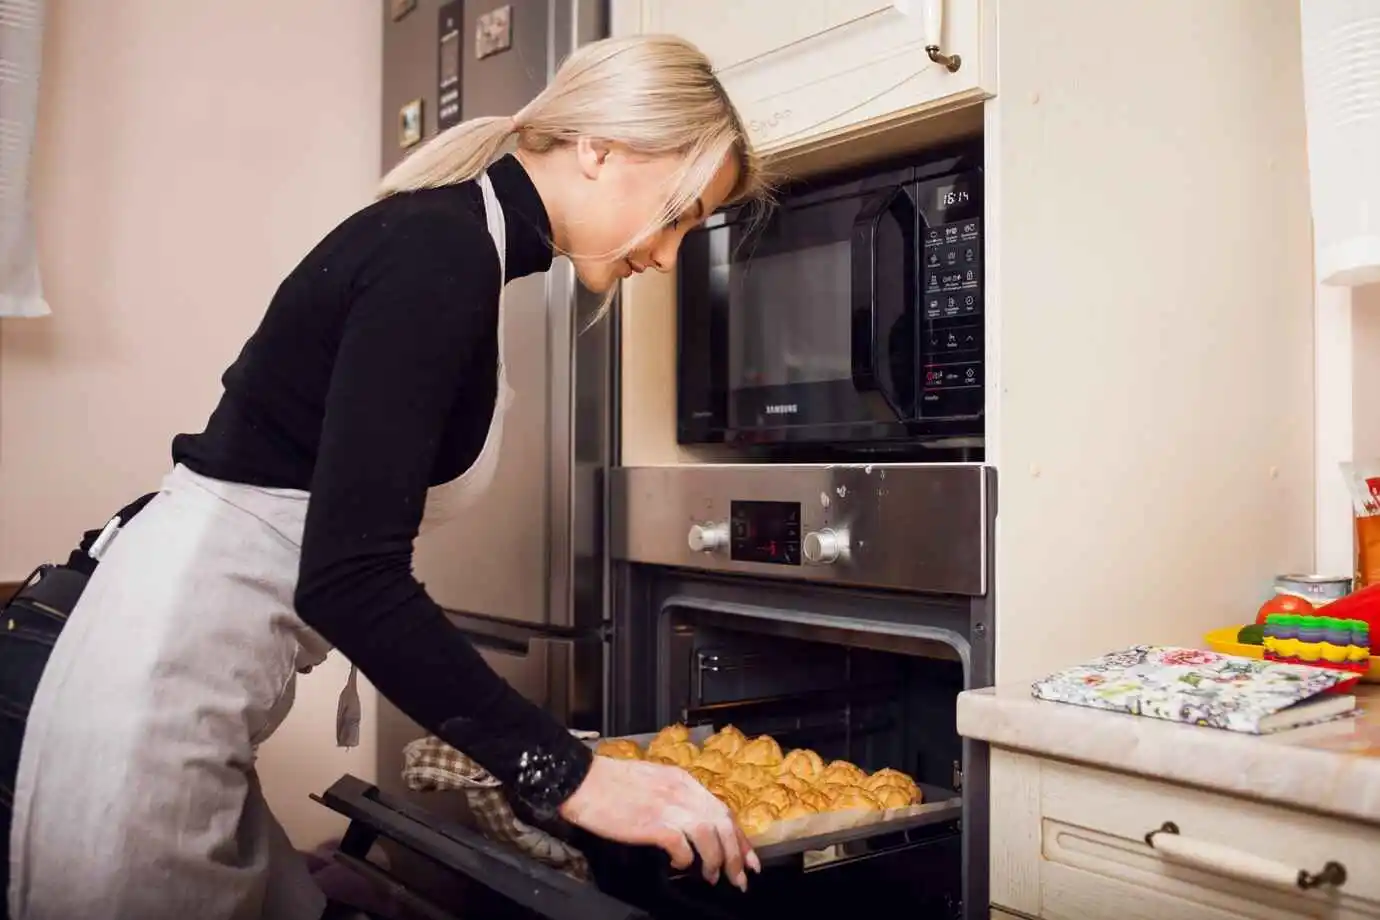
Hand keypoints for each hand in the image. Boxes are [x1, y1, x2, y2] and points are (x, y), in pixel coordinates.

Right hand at [559, 756, 761, 889]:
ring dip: (716, 861)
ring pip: (709, 836)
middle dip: (736, 855)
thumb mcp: (654, 781)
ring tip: (711, 876)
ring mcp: (669, 808)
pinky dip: (685, 860)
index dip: (739, 837)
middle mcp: (682, 792)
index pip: (722, 810)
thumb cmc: (612, 783)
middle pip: (722, 824)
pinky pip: (682, 847)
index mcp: (683, 781)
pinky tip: (679, 865)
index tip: (748, 858)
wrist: (584, 781)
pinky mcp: (654, 825)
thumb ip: (677, 797)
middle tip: (740, 878)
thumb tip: (694, 823)